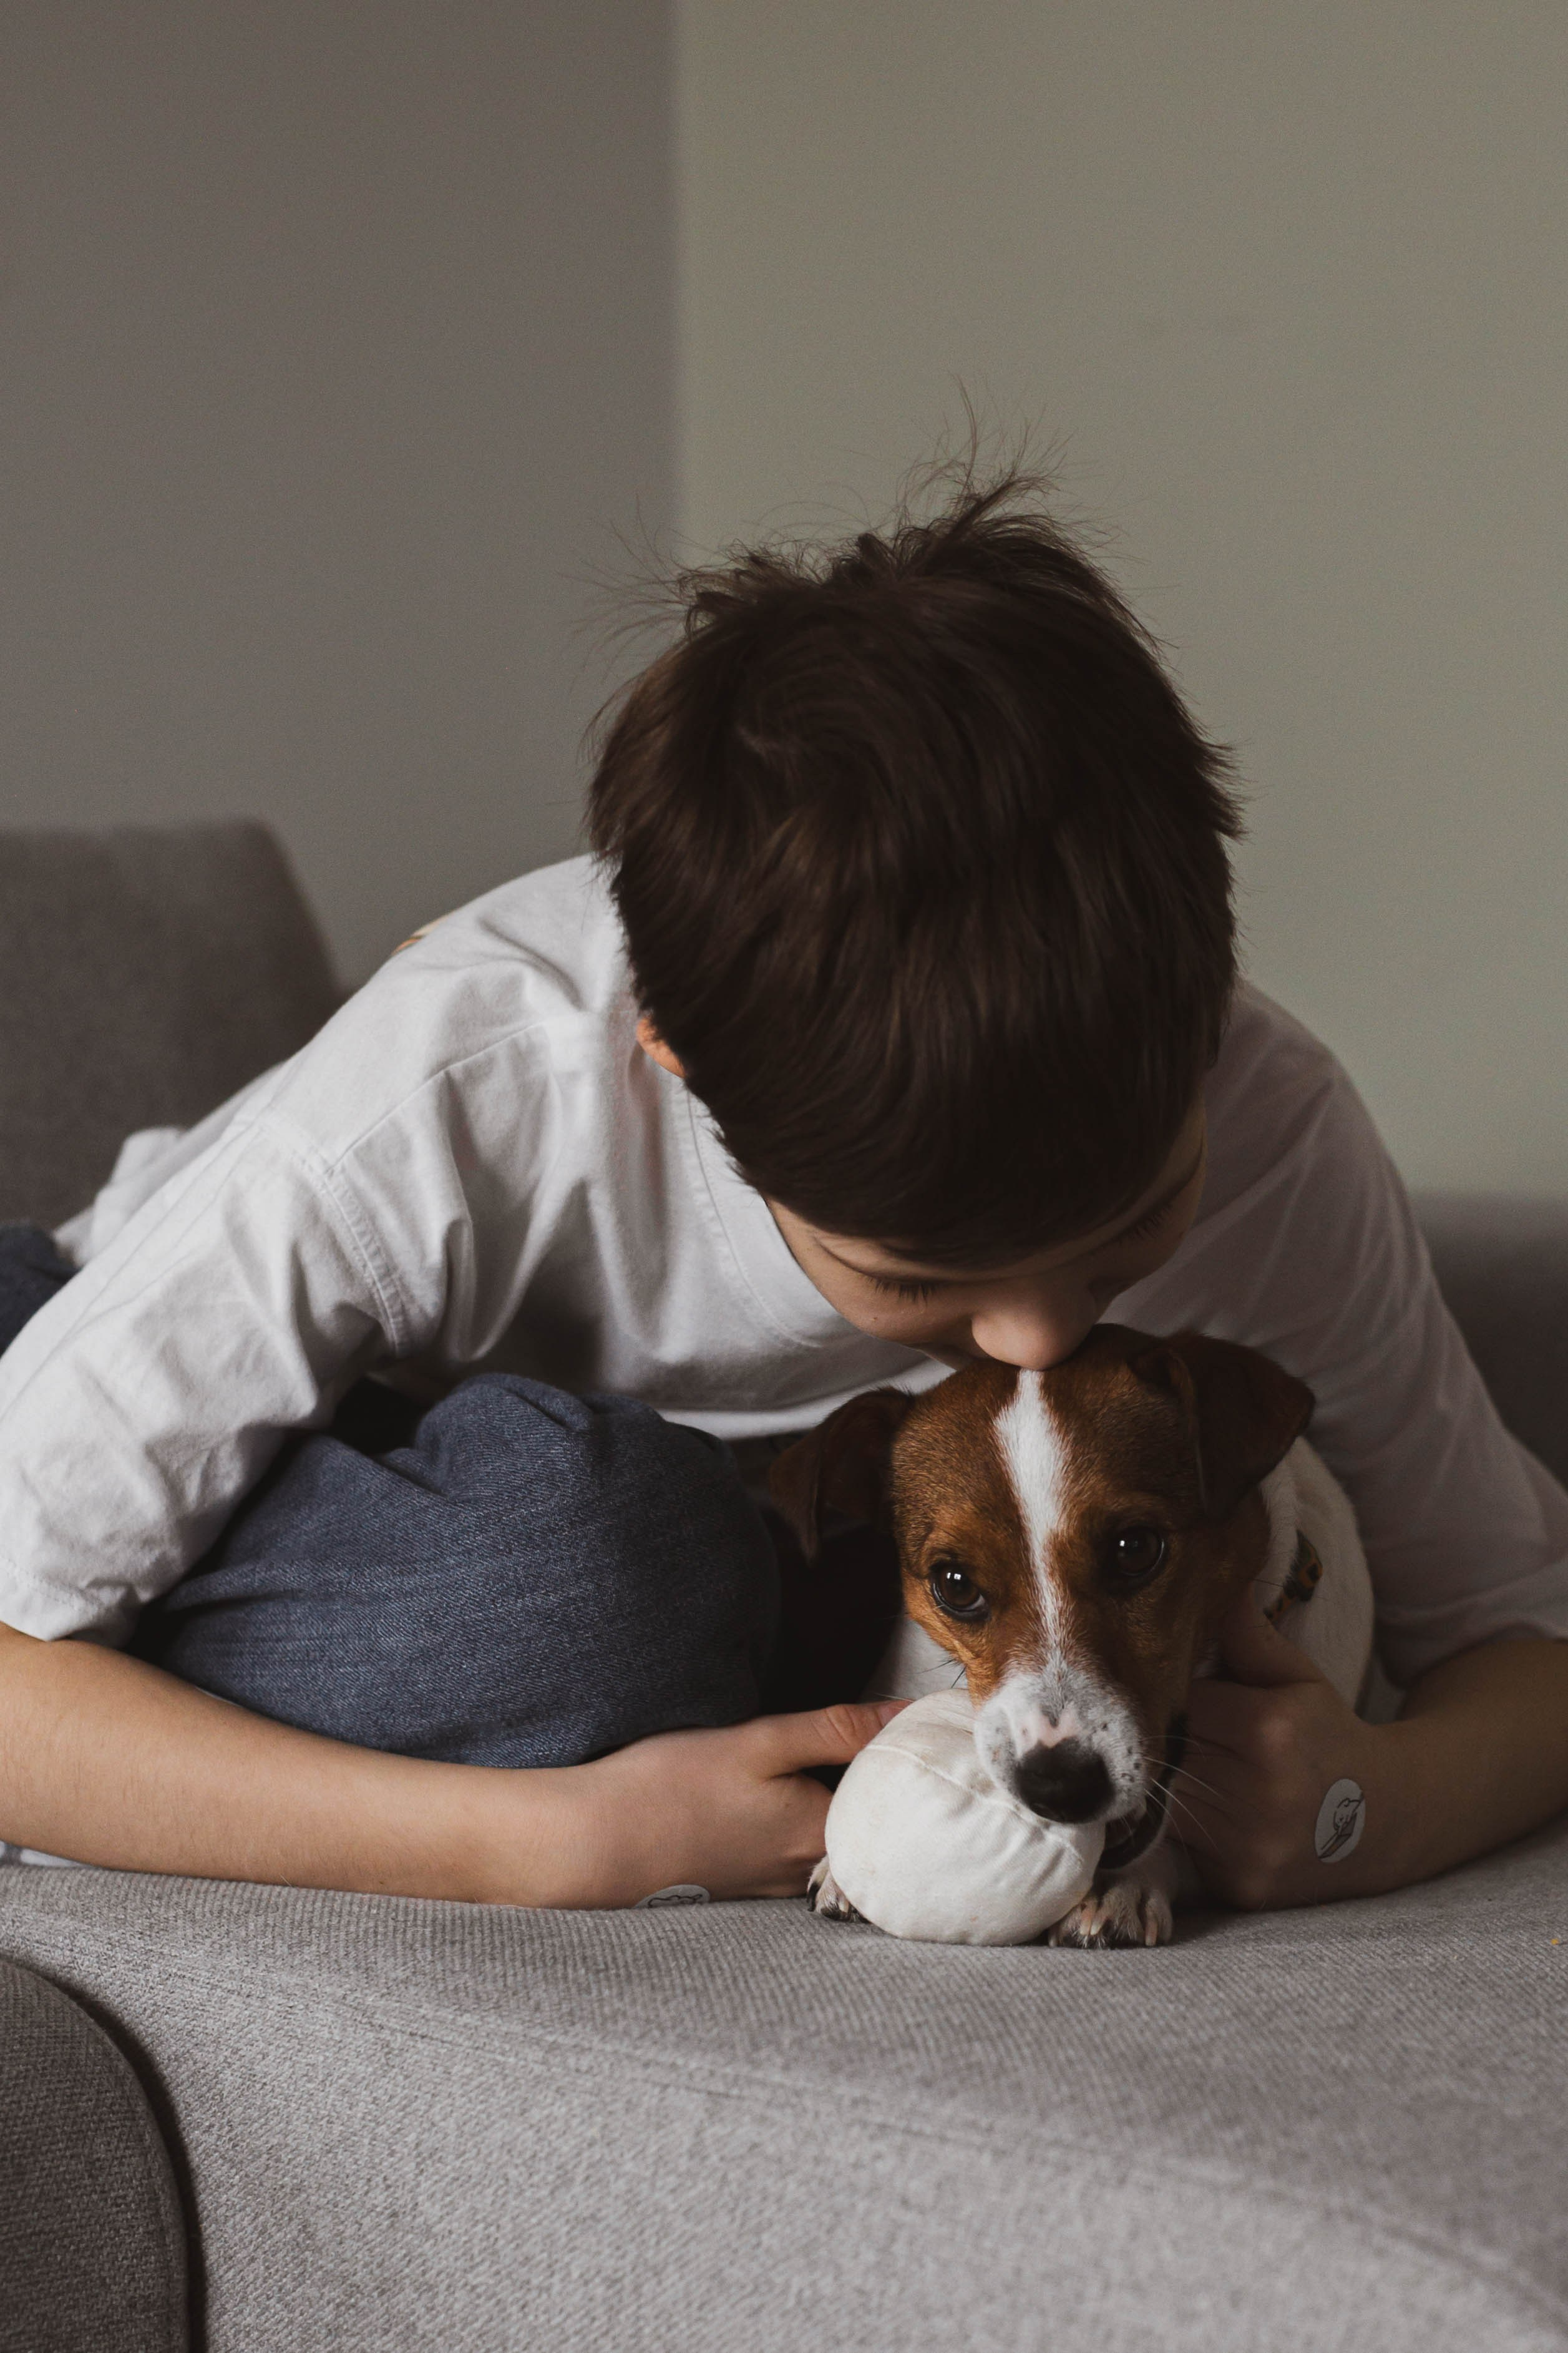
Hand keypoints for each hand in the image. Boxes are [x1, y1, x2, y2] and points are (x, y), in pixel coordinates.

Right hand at [572, 1700, 909, 1906]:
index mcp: (822, 1833)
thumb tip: (907, 1715)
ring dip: (849, 1807)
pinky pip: (801, 1856)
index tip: (922, 1723)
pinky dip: (812, 1826)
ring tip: (849, 1760)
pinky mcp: (748, 1887)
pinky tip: (791, 1798)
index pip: (896, 1798)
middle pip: (872, 1824)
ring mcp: (777, 1886)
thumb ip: (836, 1730)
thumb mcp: (758, 1742)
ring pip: (837, 1842)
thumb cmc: (671, 1786)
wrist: (595, 1843)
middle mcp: (809, 1871)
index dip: (911, 1757)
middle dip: (887, 1783)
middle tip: (893, 1737)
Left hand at [1172, 1592, 1387, 1910]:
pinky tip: (1186, 1811)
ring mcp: (1248, 1847)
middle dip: (1149, 1745)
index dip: (1158, 1699)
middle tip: (1132, 1731)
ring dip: (1156, 1789)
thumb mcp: (1298, 1677)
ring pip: (1163, 1807)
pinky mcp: (1241, 1886)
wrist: (1389, 1819)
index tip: (1145, 1691)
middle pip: (1164, 1759)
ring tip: (1150, 1769)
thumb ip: (1247, 1635)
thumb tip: (1211, 1581)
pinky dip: (1177, 1830)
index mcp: (1267, 1732)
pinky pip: (1182, 1851)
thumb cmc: (1330, 1735)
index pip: (1179, 1707)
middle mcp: (1258, 1793)